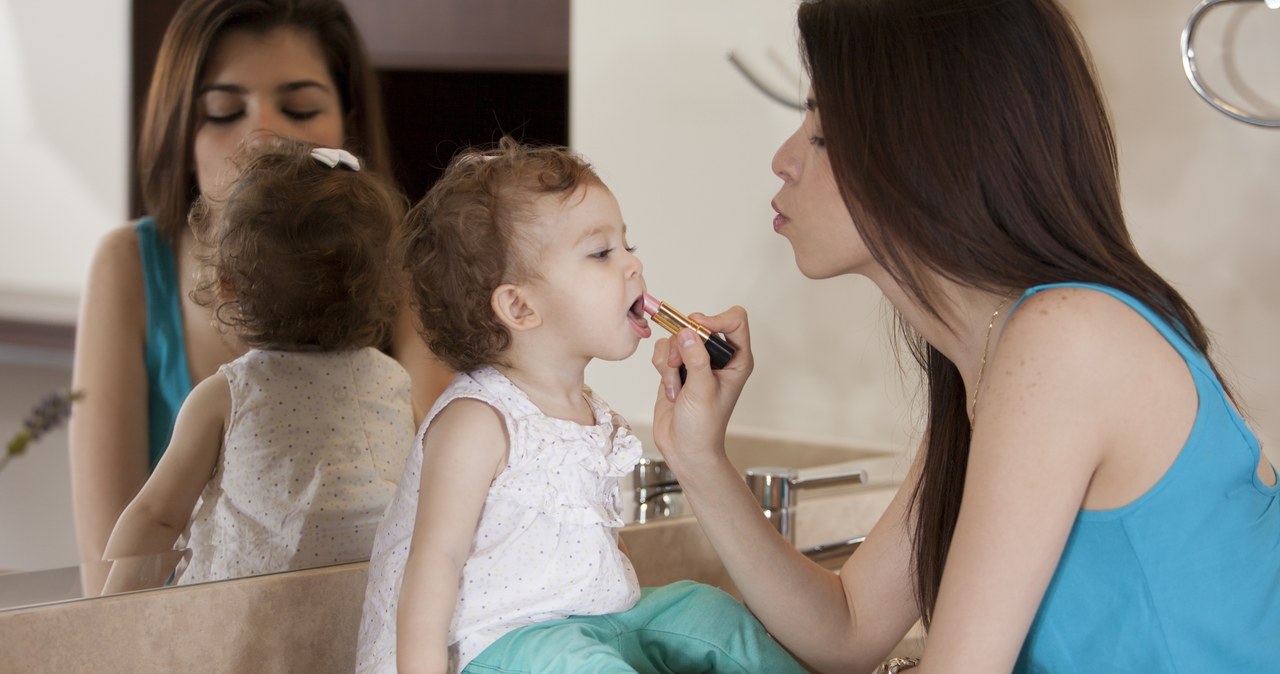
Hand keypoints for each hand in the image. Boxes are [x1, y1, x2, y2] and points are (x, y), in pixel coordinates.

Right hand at [650, 306, 752, 475]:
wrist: (685, 449)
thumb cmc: (704, 426)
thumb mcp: (702, 390)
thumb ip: (696, 358)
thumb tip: (686, 331)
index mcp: (737, 359)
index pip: (734, 320)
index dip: (715, 319)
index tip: (697, 330)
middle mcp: (718, 357)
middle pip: (698, 325)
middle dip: (683, 344)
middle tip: (680, 365)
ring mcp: (696, 361)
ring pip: (676, 338)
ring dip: (671, 361)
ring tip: (677, 387)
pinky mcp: (677, 367)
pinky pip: (663, 350)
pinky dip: (662, 368)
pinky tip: (671, 390)